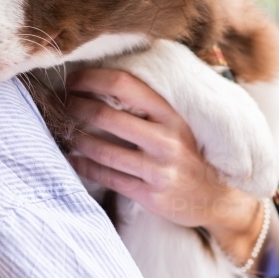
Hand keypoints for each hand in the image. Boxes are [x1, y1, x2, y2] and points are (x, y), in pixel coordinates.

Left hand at [65, 67, 266, 268]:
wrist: (218, 199)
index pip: (126, 85)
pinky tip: (73, 159)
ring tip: (64, 132)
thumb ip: (148, 108)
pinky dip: (84, 166)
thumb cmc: (188, 156)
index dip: (93, 78)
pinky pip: (108, 177)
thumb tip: (102, 85)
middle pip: (107, 115)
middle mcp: (166, 139)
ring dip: (76, 139)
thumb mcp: (177, 126)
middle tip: (60, 106)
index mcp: (172, 115)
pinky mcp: (150, 194)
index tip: (72, 81)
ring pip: (103, 149)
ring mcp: (158, 169)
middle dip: (76, 108)